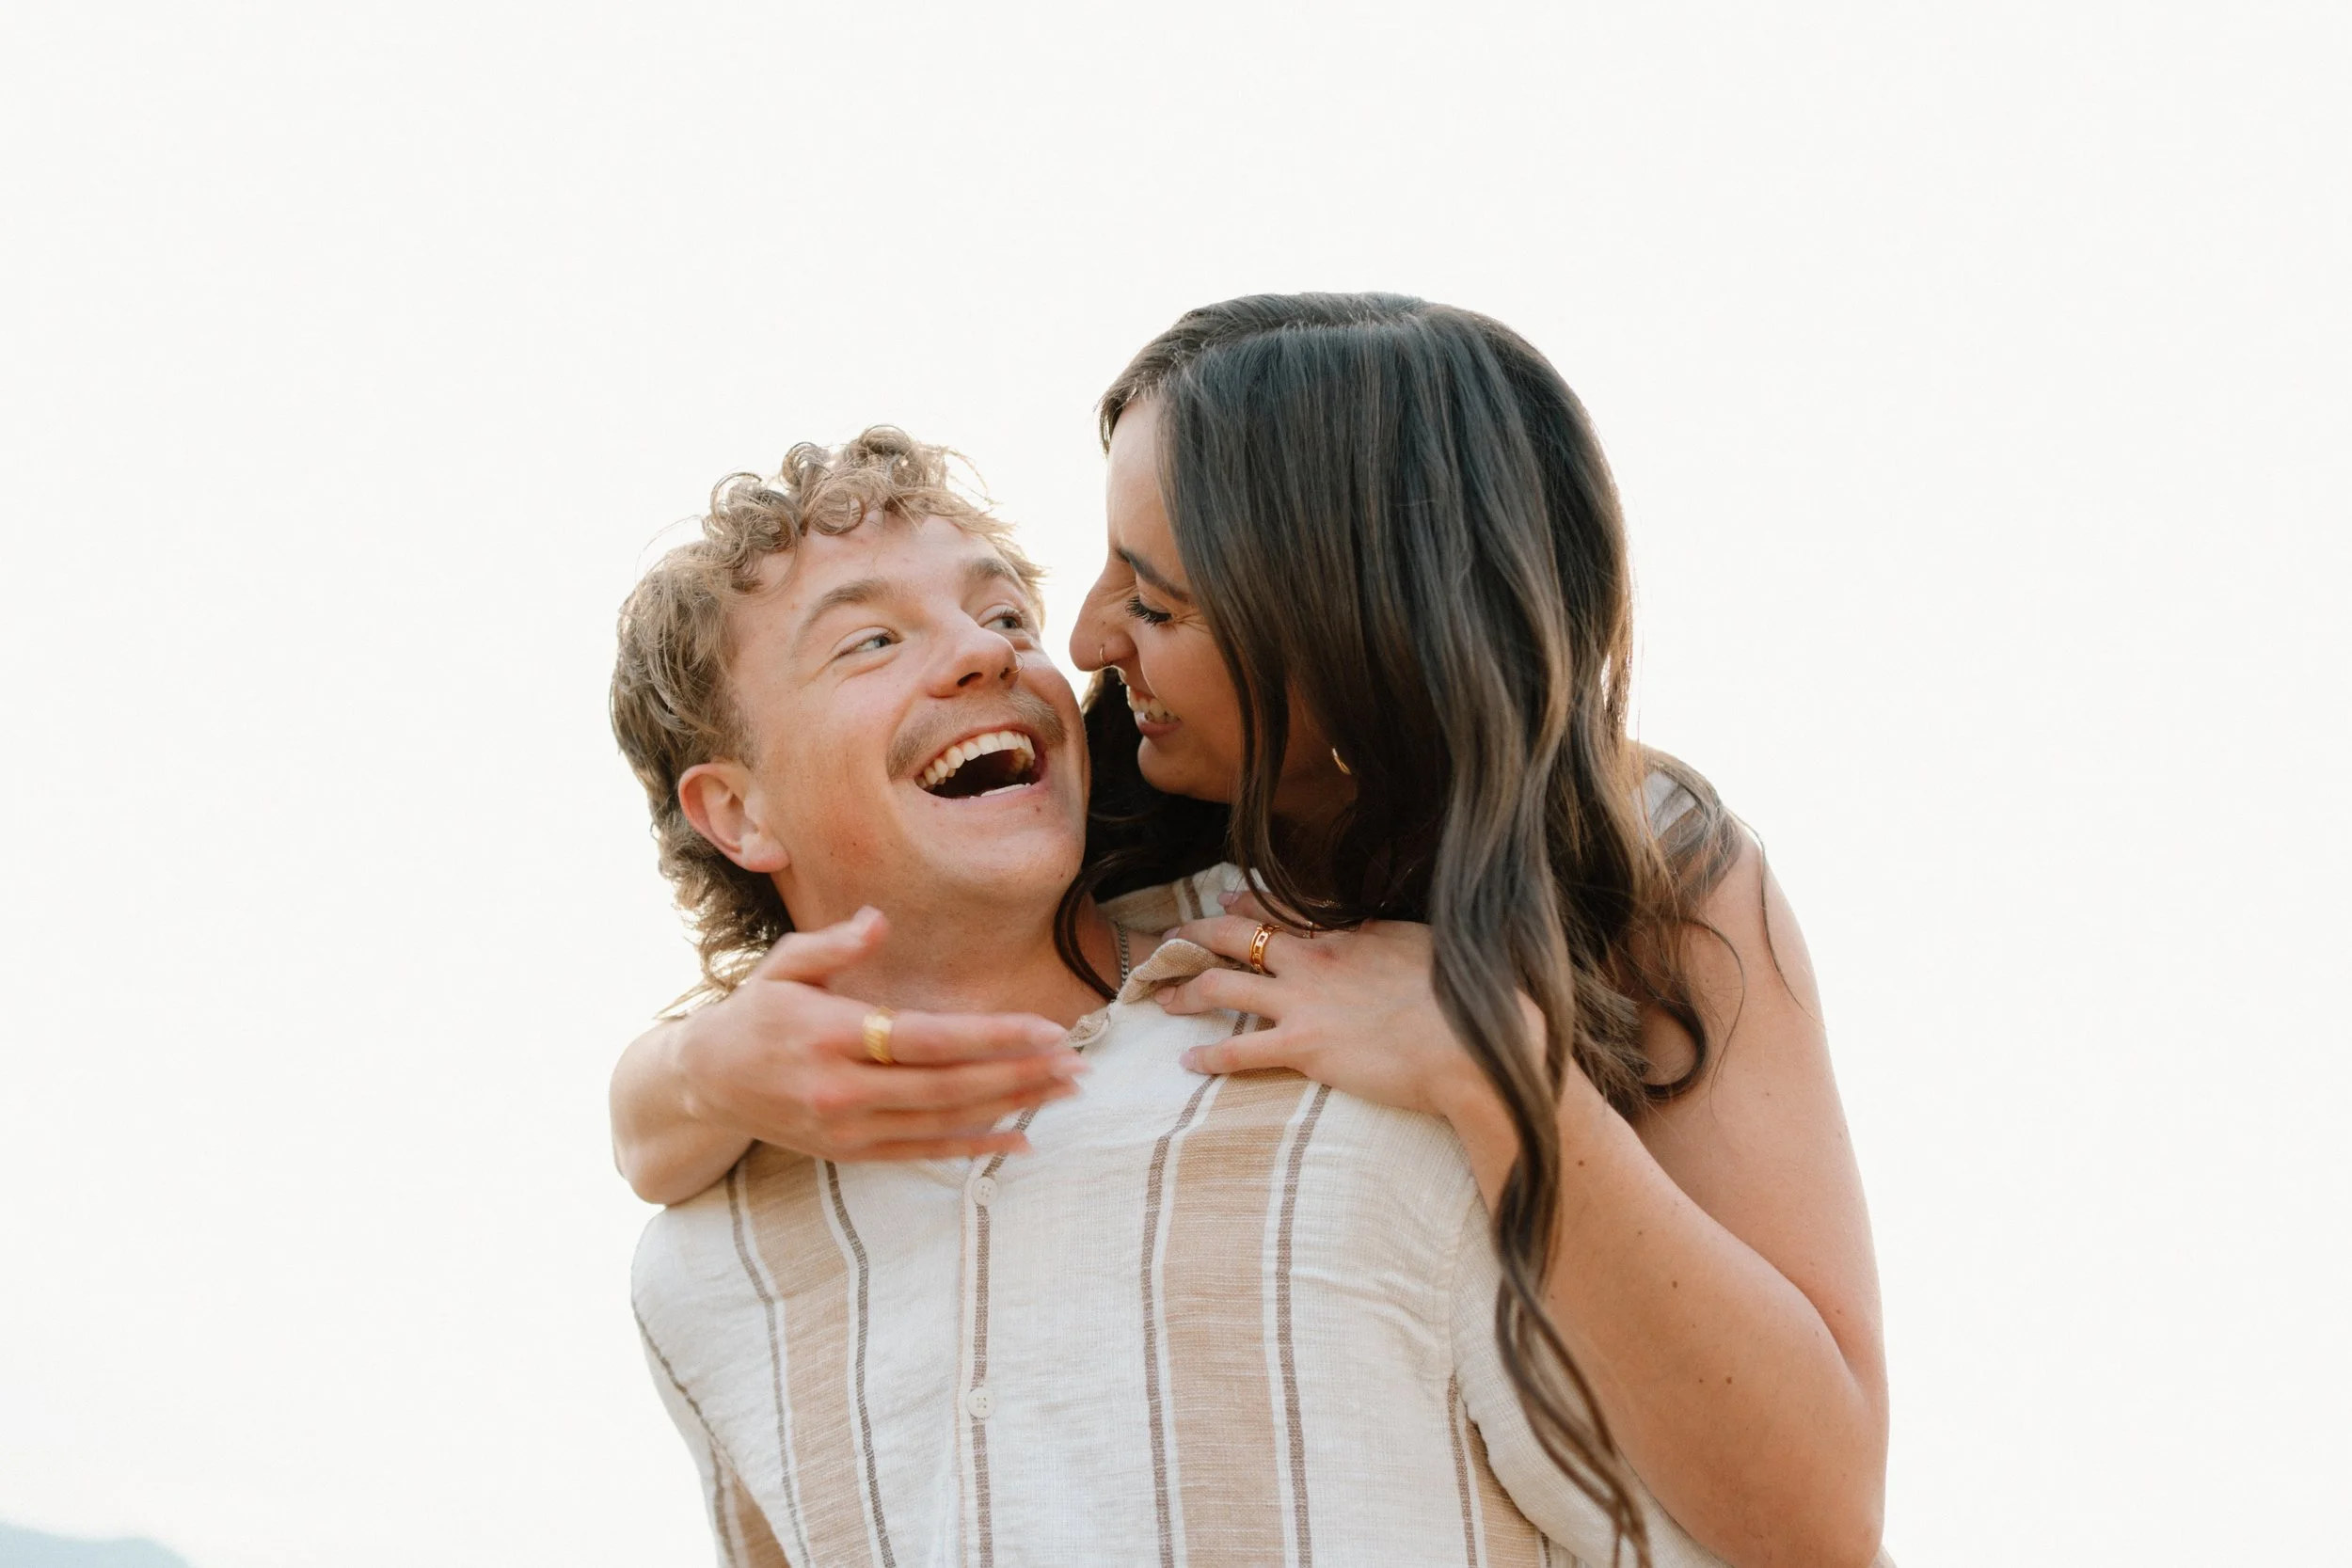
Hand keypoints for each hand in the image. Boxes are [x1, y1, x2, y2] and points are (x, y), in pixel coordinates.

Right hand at [674, 908, 1086, 1161]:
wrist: (706, 1083)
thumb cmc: (754, 1014)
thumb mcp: (782, 967)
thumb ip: (832, 946)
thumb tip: (879, 920)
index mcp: (829, 1036)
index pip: (926, 1038)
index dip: (990, 1035)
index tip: (1045, 1028)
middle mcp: (841, 1089)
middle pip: (947, 1087)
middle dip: (1018, 1074)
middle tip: (1076, 1063)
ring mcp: (848, 1129)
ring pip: (944, 1123)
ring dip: (1011, 1107)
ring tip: (1064, 1090)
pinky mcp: (853, 1153)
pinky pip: (924, 1154)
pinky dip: (975, 1148)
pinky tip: (1022, 1139)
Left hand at [1155, 891, 1515, 1131]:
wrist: (1465, 1043)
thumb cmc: (1456, 998)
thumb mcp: (1419, 949)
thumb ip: (1384, 938)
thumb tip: (1371, 932)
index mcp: (1342, 936)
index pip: (1279, 912)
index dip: (1242, 905)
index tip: (1220, 902)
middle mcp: (1312, 961)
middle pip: (1235, 938)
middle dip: (1195, 937)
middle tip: (1168, 942)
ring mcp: (1302, 1003)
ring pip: (1222, 986)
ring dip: (1185, 991)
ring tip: (1160, 998)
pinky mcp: (1302, 1048)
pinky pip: (1240, 1052)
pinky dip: (1209, 1057)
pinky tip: (1188, 1061)